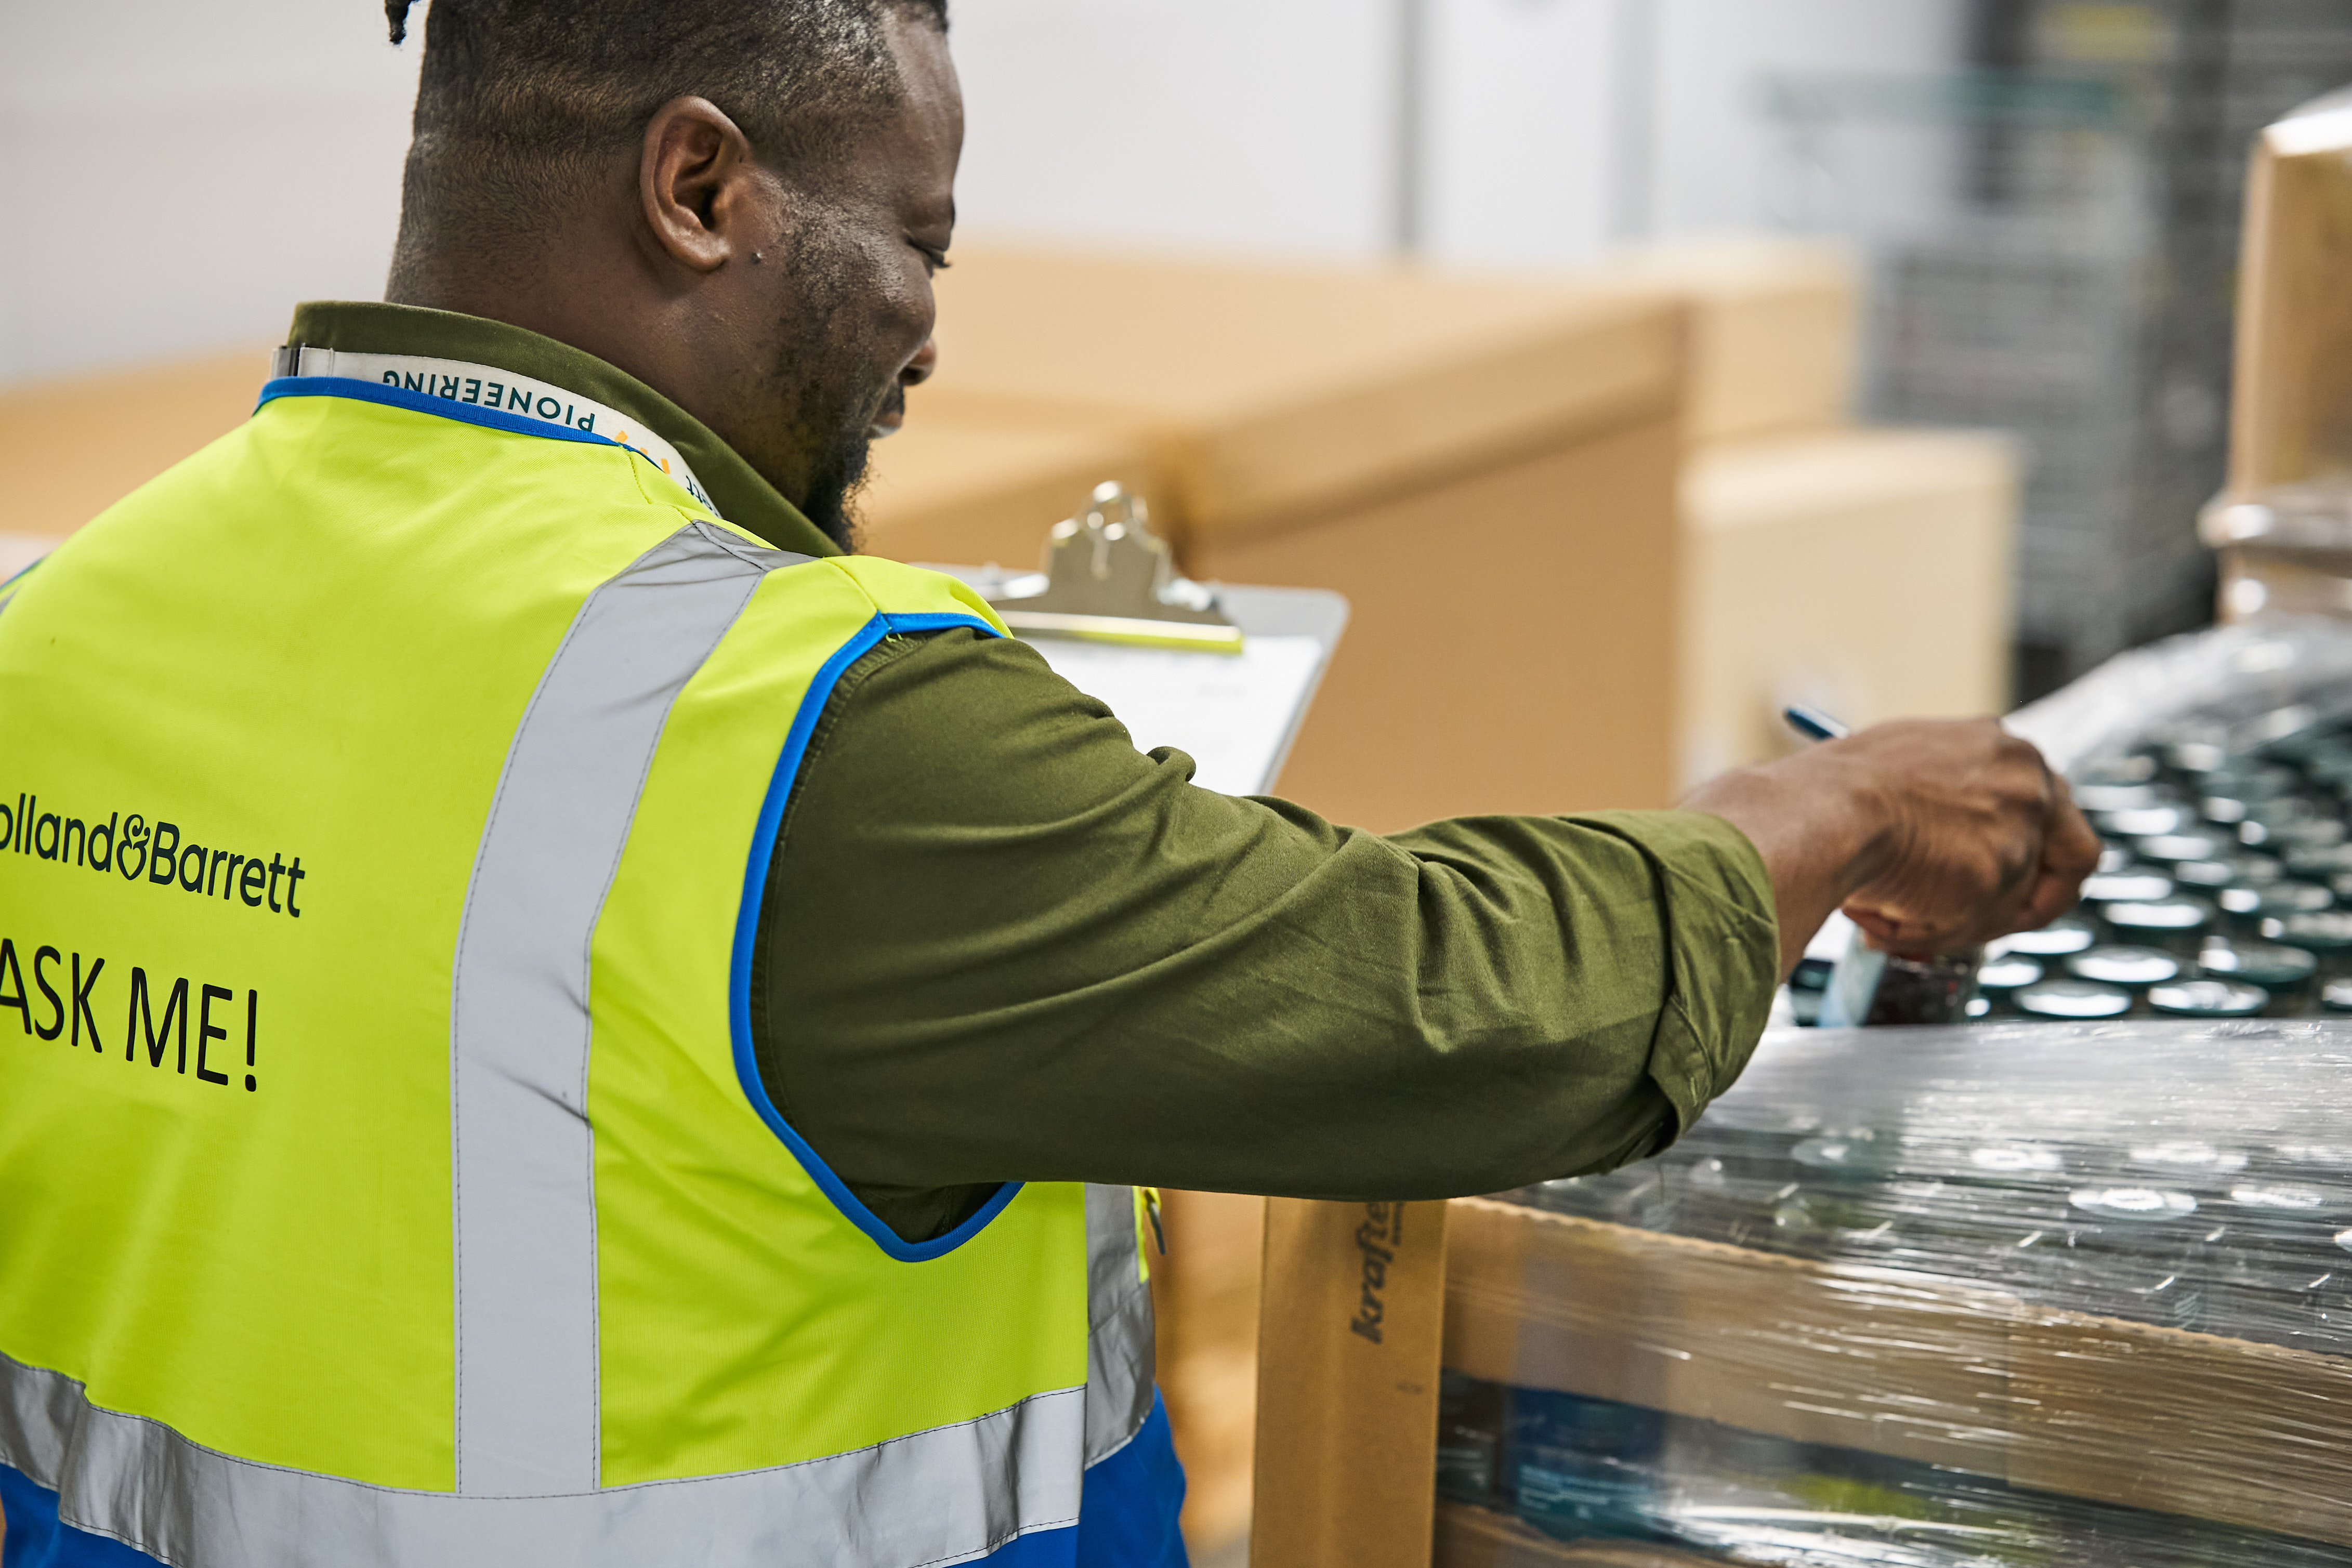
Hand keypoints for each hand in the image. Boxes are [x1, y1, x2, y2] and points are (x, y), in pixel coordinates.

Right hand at [1683, 718, 2101, 974]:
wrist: (1818, 810)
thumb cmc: (1833, 794)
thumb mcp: (1899, 781)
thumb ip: (1943, 807)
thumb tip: (1938, 858)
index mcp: (1997, 743)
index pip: (2044, 805)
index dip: (2024, 852)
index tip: (1990, 881)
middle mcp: (2025, 771)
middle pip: (2066, 850)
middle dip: (2016, 896)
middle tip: (1967, 919)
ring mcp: (2022, 817)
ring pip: (2018, 894)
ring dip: (1959, 918)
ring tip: (1889, 916)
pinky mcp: (2005, 865)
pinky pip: (1986, 922)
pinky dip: (1937, 932)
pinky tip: (1880, 919)